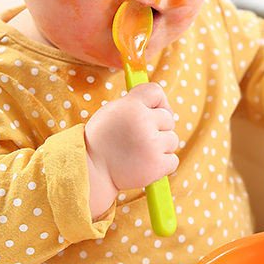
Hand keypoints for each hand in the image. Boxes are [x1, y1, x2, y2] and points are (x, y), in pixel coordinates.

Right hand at [84, 83, 178, 216]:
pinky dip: (162, 164)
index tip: (153, 111)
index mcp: (131, 105)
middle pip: (168, 118)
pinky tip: (144, 164)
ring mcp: (152, 144)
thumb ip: (135, 104)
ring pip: (172, 140)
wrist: (90, 172)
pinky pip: (173, 160)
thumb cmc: (102, 141)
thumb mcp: (112, 111)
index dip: (158, 101)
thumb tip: (164, 107)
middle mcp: (144, 122)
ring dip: (160, 147)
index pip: (156, 91)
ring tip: (139, 152)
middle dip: (158, 128)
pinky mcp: (157, 165)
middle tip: (137, 138)